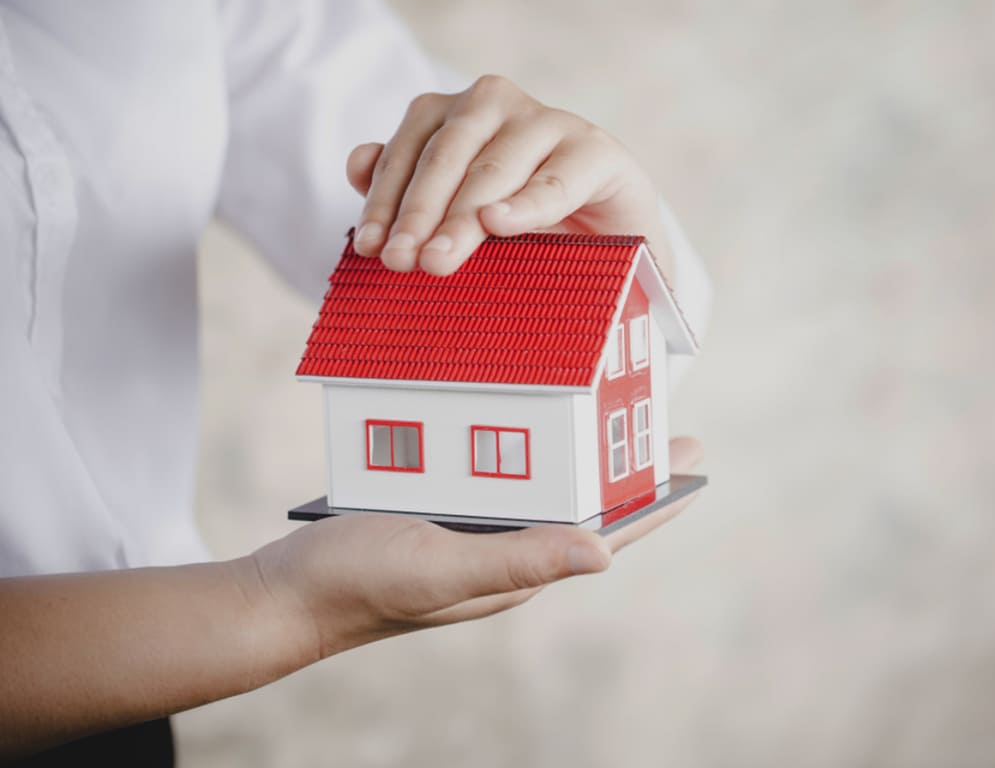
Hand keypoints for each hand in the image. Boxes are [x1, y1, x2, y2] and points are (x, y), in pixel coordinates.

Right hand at [252, 437, 703, 658]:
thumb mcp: (440, 567)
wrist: (284, 594)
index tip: (695, 457)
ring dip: (582, 453)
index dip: (656, 498)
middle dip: (630, 469)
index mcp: (518, 569)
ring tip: (611, 415)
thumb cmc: (356, 585)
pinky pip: (496, 475)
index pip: (607, 533)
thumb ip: (517, 561)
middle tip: (666, 426)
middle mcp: (506, 551)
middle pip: (585, 505)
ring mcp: (475, 533)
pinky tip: (520, 420)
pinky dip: (521, 444)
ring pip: (543, 487)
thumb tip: (604, 553)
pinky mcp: (442, 513)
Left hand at [345, 74, 669, 276]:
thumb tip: (357, 163)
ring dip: (461, 217)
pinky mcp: (596, 151)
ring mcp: (550, 122)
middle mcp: (498, 103)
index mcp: (457, 112)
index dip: (385, 199)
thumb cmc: (526, 224)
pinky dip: (525, 204)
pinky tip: (499, 222)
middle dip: (418, 213)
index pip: (410, 148)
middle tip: (400, 262)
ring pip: (493, 169)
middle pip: (446, 156)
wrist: (611, 238)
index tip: (369, 247)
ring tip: (438, 260)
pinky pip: (554, 181)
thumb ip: (408, 189)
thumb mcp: (461, 211)